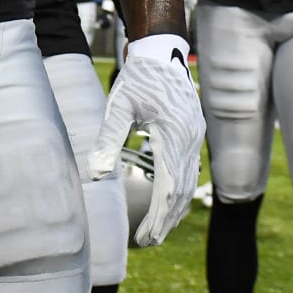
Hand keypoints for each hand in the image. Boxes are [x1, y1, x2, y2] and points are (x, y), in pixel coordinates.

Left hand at [89, 34, 204, 246]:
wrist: (162, 50)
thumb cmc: (138, 77)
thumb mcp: (118, 105)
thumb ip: (107, 139)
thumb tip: (96, 174)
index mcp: (173, 136)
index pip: (168, 188)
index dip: (157, 217)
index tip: (144, 237)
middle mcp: (191, 139)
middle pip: (182, 191)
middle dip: (166, 220)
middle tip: (148, 243)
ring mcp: (196, 136)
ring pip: (189, 182)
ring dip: (174, 210)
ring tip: (158, 231)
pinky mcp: (195, 132)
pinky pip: (190, 169)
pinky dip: (180, 191)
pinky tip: (169, 202)